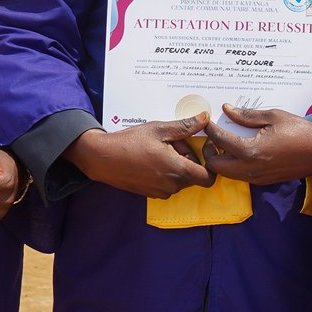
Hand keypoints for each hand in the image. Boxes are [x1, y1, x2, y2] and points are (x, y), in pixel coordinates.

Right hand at [64, 113, 214, 198]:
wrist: (102, 158)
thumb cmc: (130, 142)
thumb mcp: (159, 129)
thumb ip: (185, 126)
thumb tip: (205, 118)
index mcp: (178, 170)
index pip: (209, 178)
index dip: (209, 163)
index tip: (201, 148)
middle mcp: (172, 185)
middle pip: (194, 175)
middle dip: (189, 159)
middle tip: (173, 142)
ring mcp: (161, 192)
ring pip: (180, 179)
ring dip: (177, 165)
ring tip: (160, 149)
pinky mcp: (151, 194)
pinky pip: (168, 183)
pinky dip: (166, 172)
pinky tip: (152, 158)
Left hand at [201, 105, 311, 185]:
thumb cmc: (300, 131)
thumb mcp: (273, 116)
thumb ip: (247, 115)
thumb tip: (227, 110)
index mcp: (252, 151)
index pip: (220, 141)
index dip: (210, 129)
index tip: (207, 121)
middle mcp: (251, 168)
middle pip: (215, 165)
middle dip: (209, 150)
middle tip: (213, 136)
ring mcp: (257, 177)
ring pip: (226, 173)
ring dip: (220, 159)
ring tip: (224, 143)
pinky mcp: (263, 181)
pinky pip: (239, 176)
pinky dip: (232, 165)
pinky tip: (239, 151)